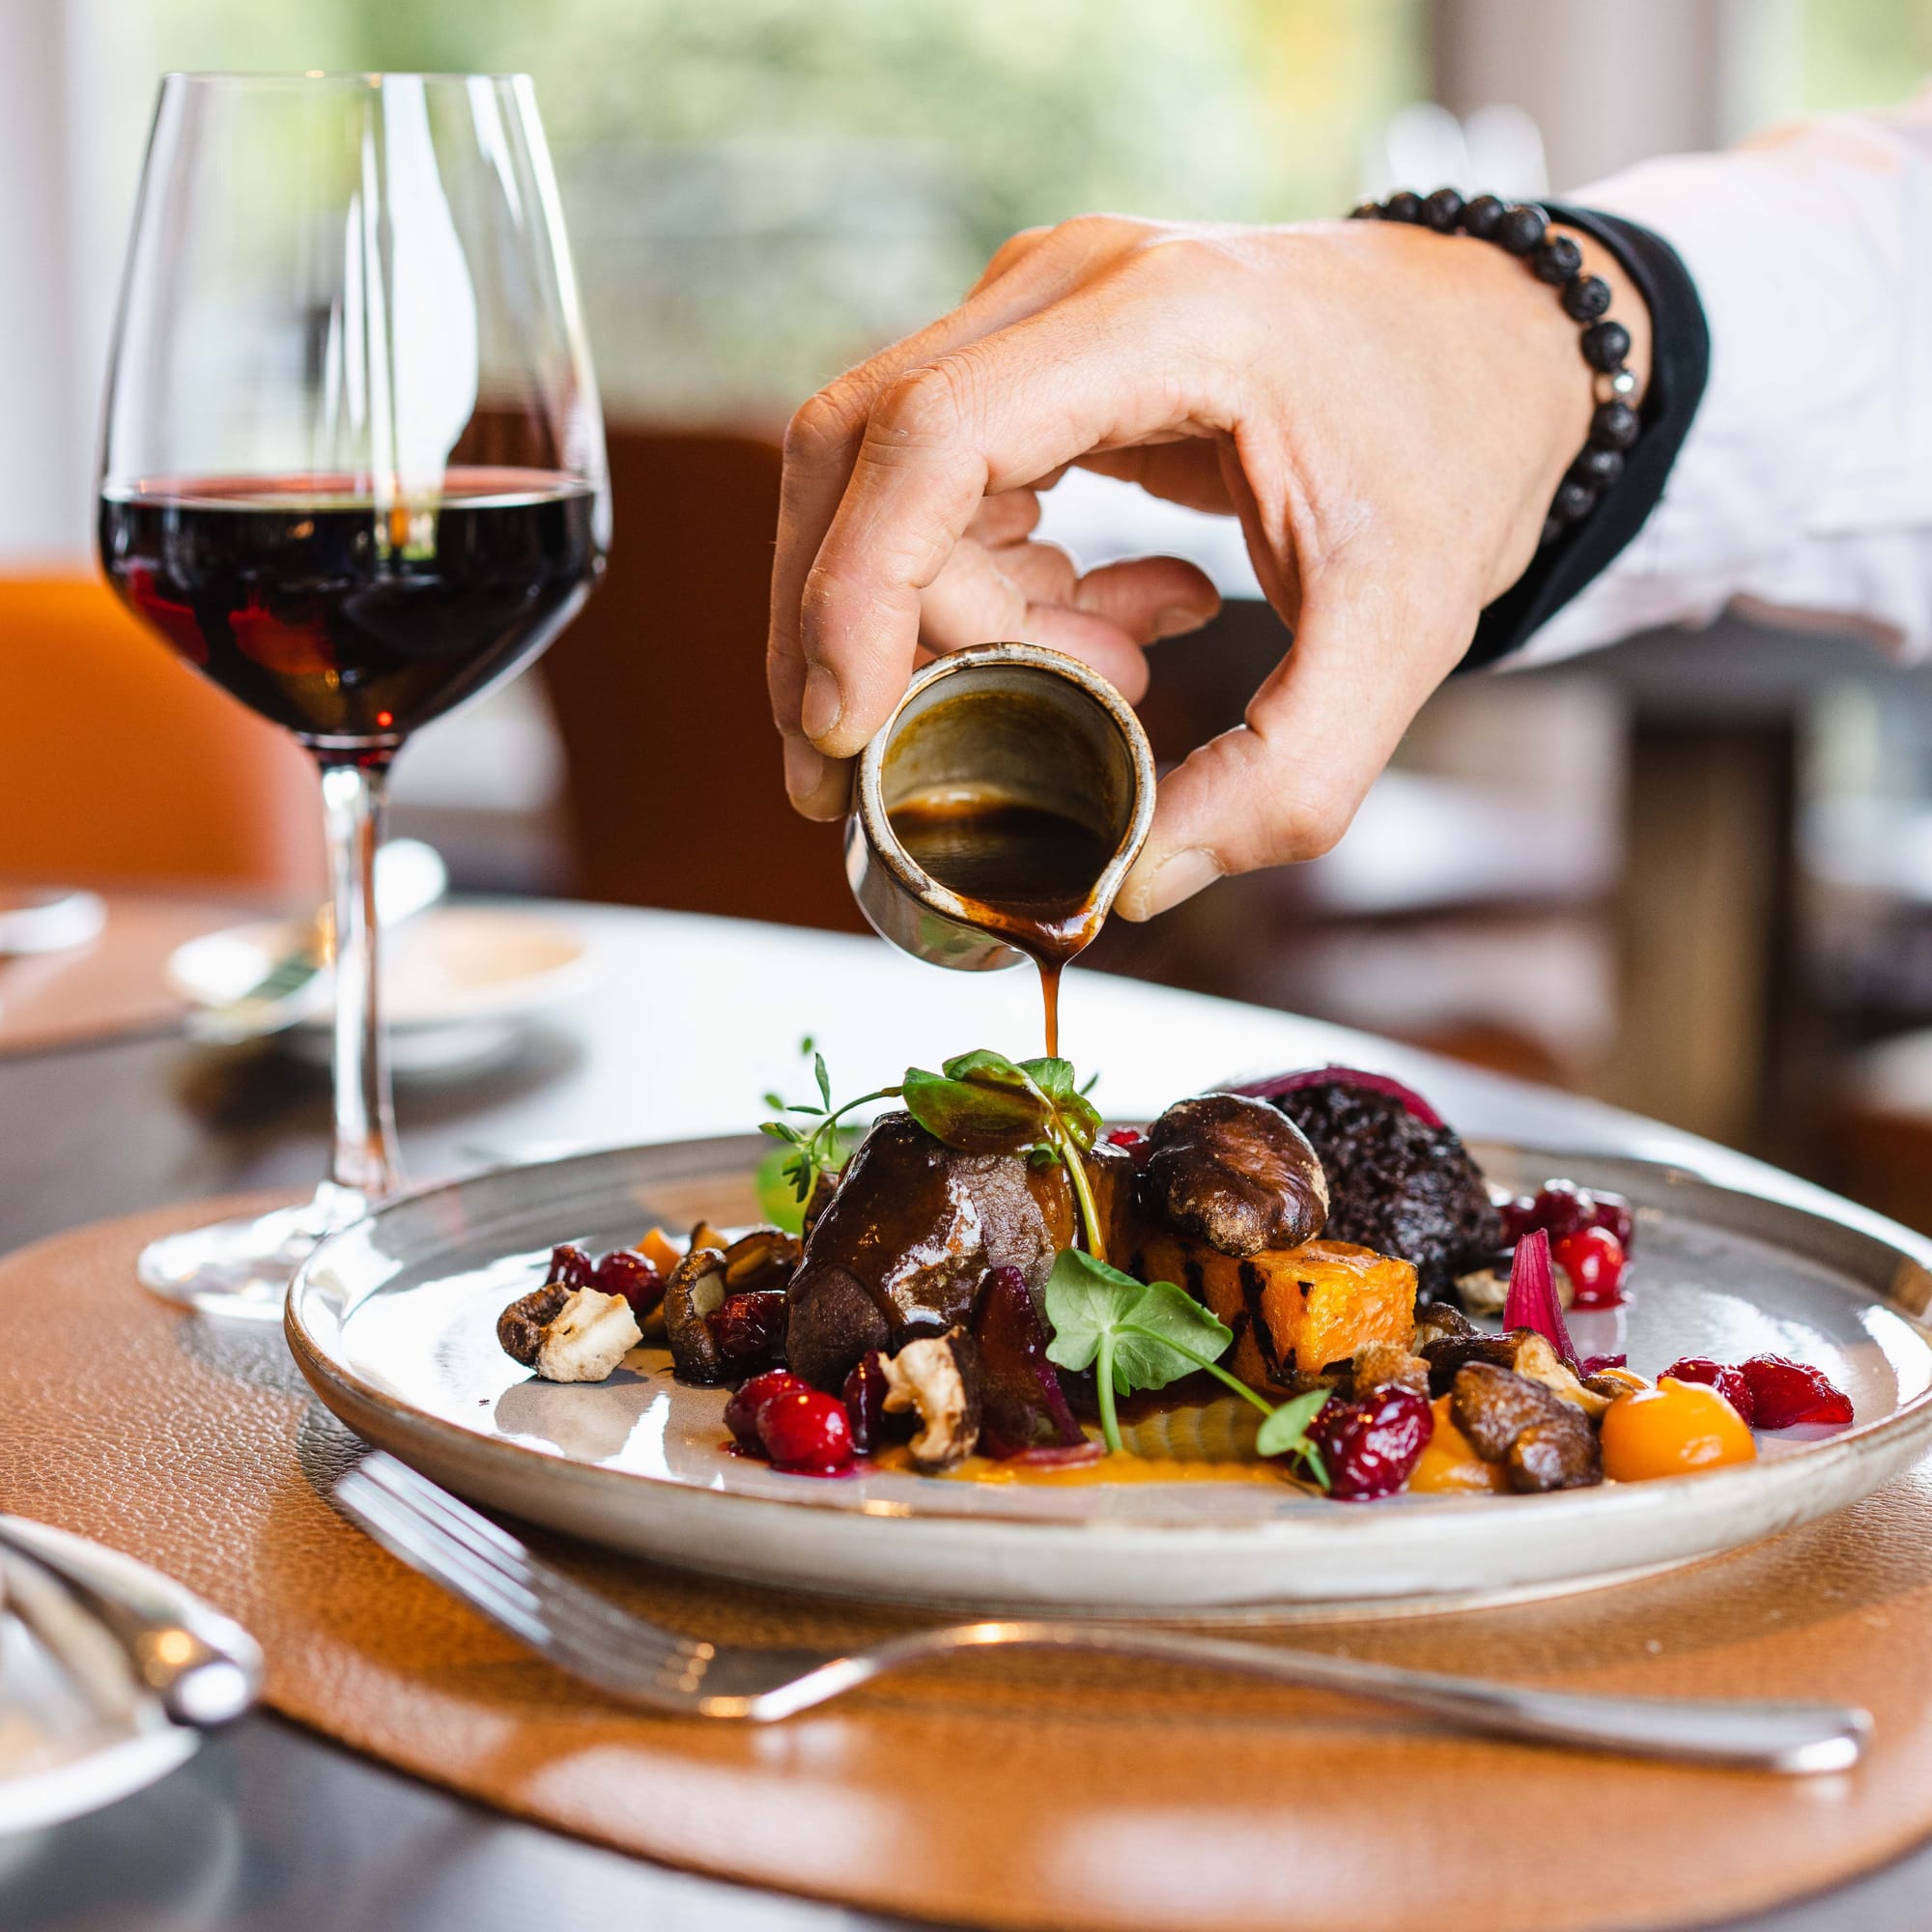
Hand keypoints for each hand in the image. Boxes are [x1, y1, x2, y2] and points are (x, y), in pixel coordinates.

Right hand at [768, 213, 1648, 916]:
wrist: (1495, 348)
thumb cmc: (1456, 455)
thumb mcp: (1400, 636)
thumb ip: (1283, 779)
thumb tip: (1129, 880)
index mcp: (1159, 318)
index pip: (932, 440)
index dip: (857, 593)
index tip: (844, 731)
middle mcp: (1068, 286)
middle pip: (858, 453)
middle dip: (846, 627)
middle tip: (889, 765)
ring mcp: (1037, 310)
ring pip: (880, 478)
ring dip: (949, 621)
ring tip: (1112, 677)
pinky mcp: (1034, 361)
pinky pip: (939, 489)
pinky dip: (985, 589)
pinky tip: (1109, 627)